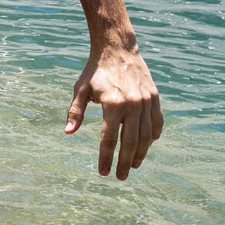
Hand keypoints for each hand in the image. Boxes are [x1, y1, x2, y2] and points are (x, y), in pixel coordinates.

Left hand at [64, 41, 162, 178]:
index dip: (106, 158)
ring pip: (146, 136)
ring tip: (133, 165)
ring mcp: (146, 101)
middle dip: (125, 163)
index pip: (109, 139)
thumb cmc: (95, 70)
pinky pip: (157, 122)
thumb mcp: (80, 89)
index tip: (103, 173)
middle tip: (120, 177)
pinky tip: (147, 146)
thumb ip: (75, 112)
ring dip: (141, 153)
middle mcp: (132, 104)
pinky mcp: (154, 98)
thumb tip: (68, 133)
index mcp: (113, 104)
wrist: (117, 48)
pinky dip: (153, 136)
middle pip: (131, 142)